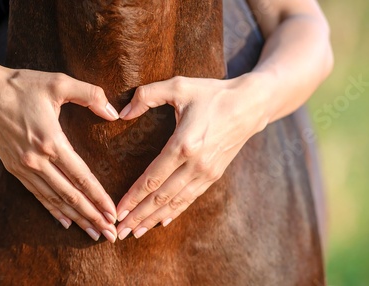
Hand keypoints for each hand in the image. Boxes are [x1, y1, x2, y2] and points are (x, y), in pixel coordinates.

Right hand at [0, 63, 119, 241]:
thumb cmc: (23, 85)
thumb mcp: (59, 82)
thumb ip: (91, 95)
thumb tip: (114, 114)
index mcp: (51, 141)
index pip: (81, 177)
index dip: (99, 198)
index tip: (113, 214)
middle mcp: (37, 160)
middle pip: (70, 195)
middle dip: (92, 217)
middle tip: (109, 234)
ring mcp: (24, 167)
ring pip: (55, 200)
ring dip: (76, 218)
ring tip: (92, 233)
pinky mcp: (14, 169)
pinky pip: (37, 194)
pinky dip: (53, 210)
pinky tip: (65, 221)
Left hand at [115, 75, 268, 239]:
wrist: (251, 104)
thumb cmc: (212, 93)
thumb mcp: (178, 85)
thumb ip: (146, 96)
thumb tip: (121, 113)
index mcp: (184, 144)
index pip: (152, 178)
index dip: (133, 197)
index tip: (117, 211)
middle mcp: (196, 164)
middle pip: (161, 197)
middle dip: (138, 216)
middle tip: (119, 232)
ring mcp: (207, 172)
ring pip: (175, 202)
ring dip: (154, 219)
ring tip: (135, 232)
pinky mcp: (214, 175)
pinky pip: (191, 198)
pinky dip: (175, 211)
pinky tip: (163, 221)